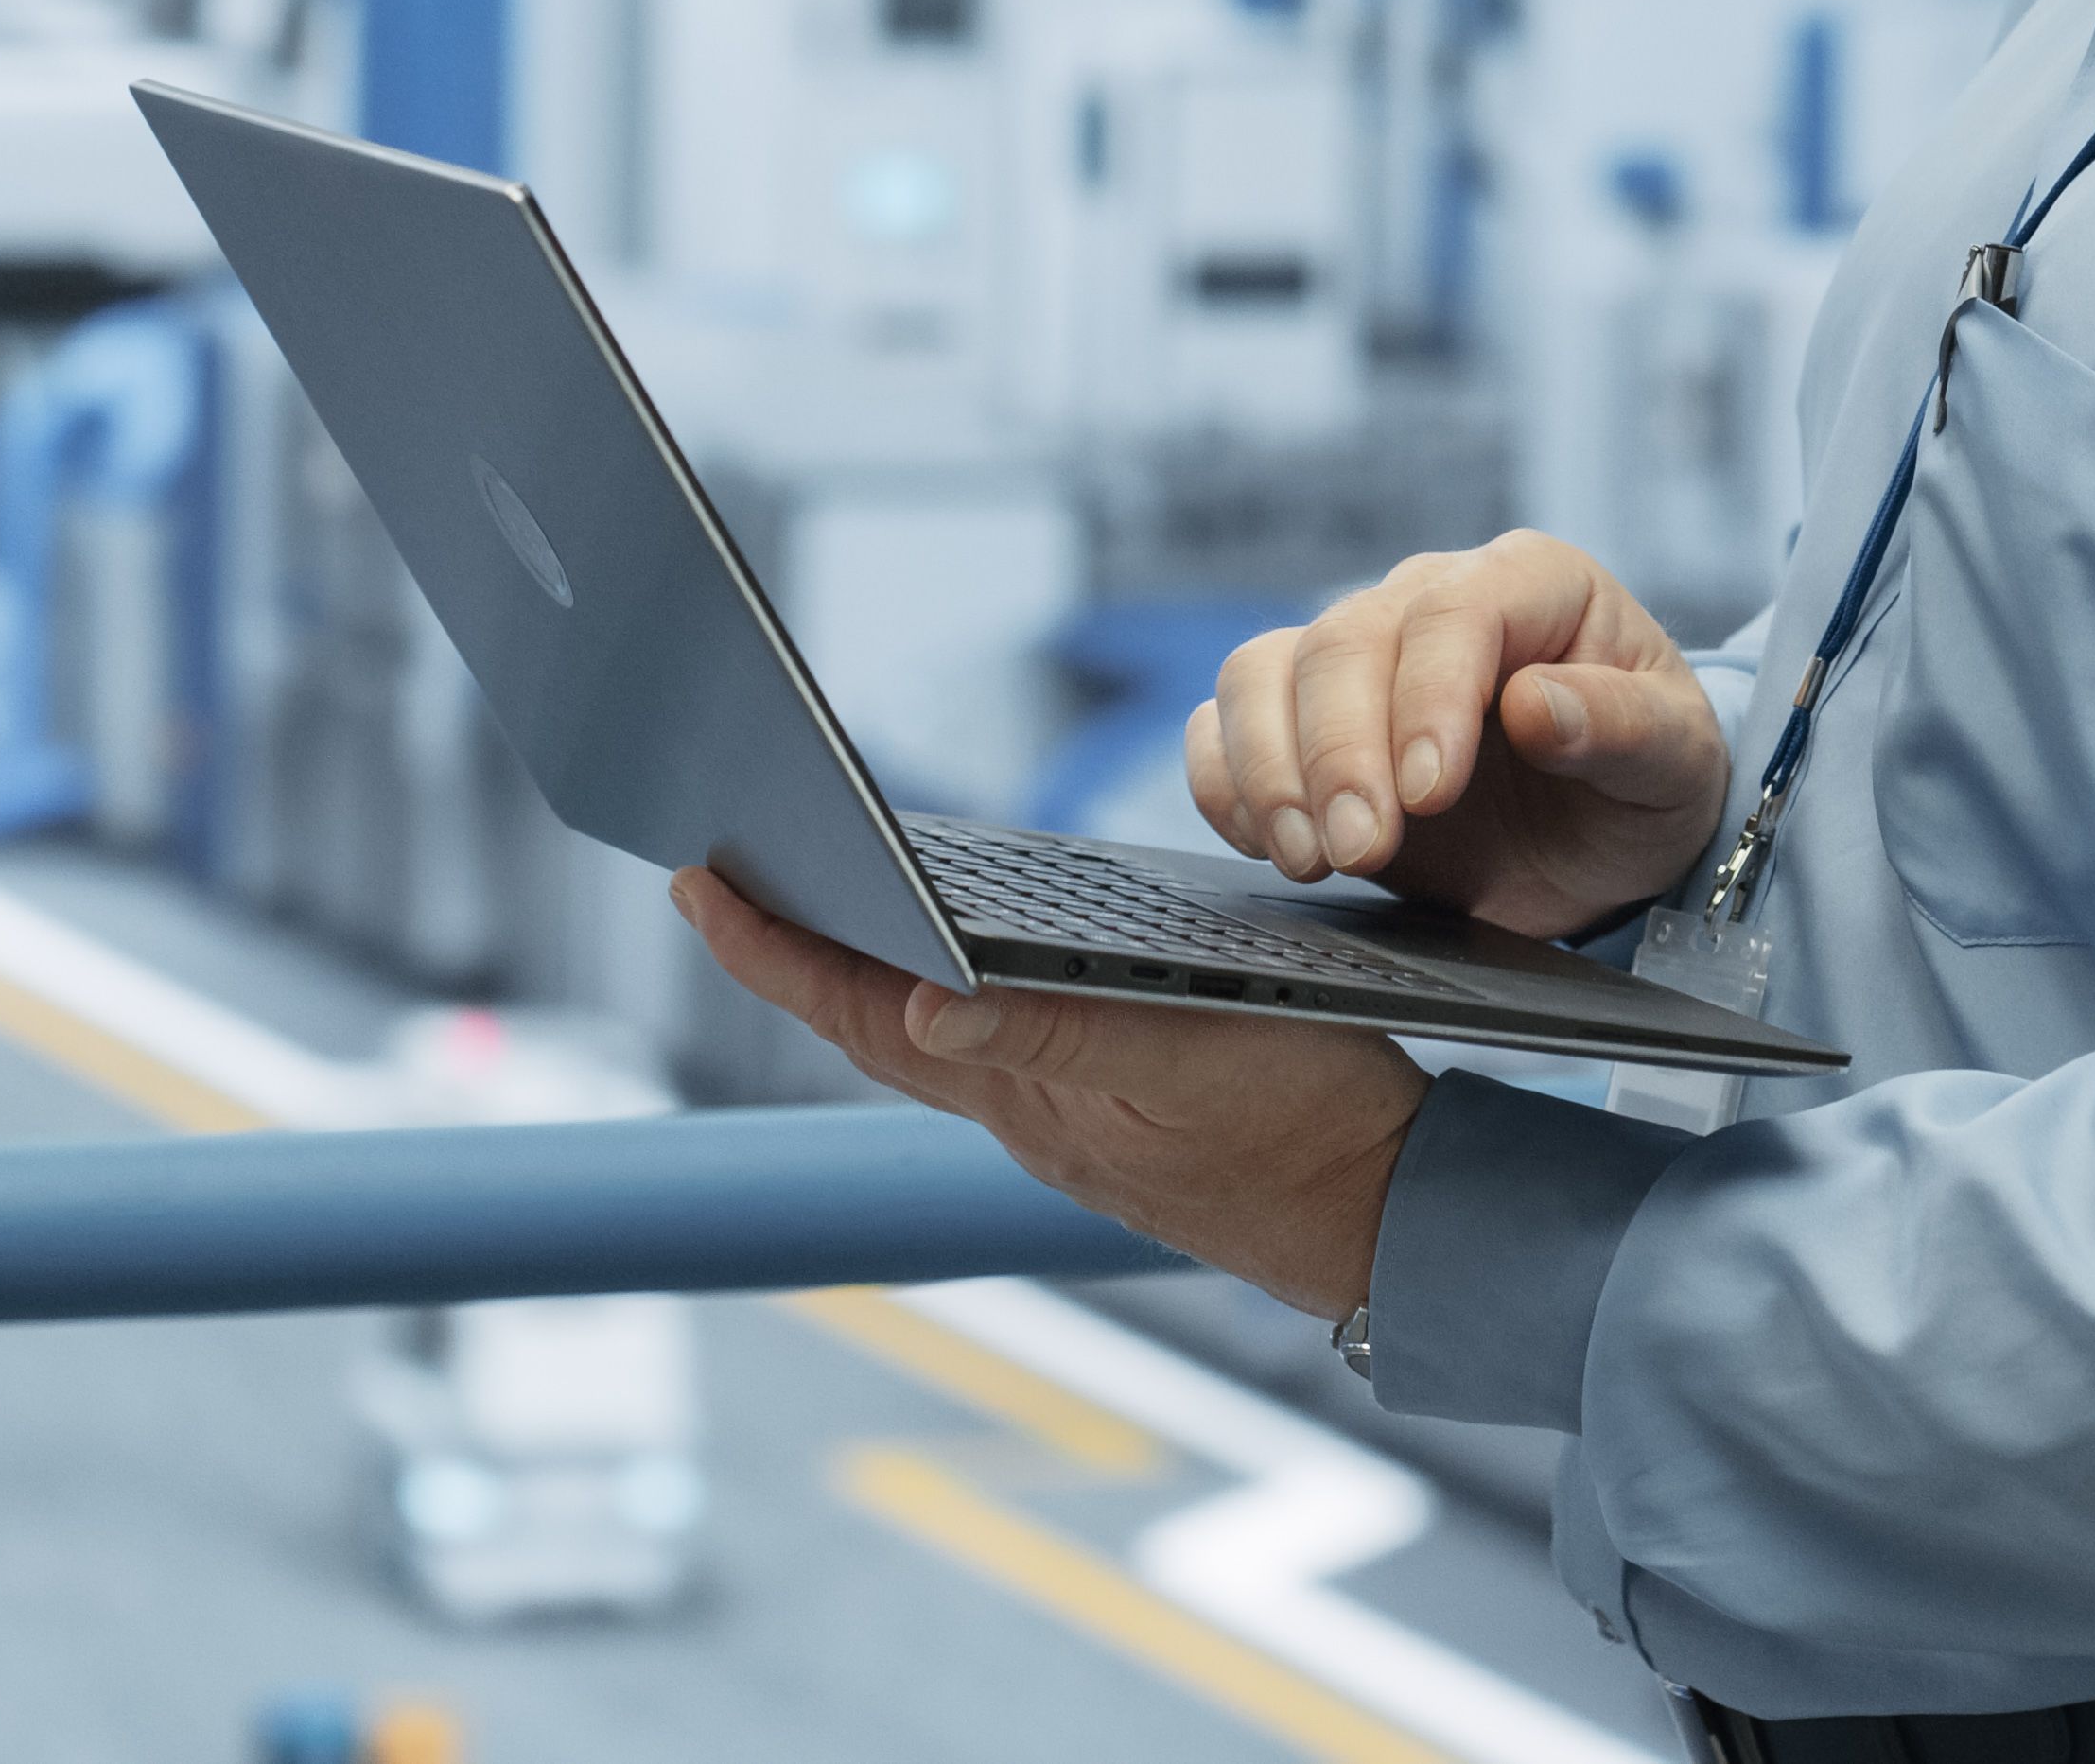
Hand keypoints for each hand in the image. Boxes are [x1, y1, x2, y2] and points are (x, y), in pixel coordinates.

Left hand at [674, 867, 1422, 1318]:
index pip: (863, 1017)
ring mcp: (1065, 1119)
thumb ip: (1056, 1037)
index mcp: (1029, 1096)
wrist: (1396, 1218)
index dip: (773, 953)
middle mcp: (1025, 1112)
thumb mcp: (1193, 1056)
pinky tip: (945, 962)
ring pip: (926, 1037)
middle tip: (715, 875)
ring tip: (798, 902)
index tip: (698, 885)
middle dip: (789, 952)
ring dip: (854, 972)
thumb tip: (915, 1010)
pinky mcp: (1110, 1115)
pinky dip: (941, 994)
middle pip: (872, 1025)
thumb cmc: (1310, 1129)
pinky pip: (994, 1046)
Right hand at [1189, 531, 1728, 945]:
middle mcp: (1430, 603)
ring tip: (1312, 859)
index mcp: (1532, 584)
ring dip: (1272, 770)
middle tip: (1362, 851)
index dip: (1429, 697)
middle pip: (1344, 642)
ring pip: (1264, 672)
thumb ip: (1623, 726)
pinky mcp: (1303, 724)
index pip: (1454, 613)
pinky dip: (1226, 782)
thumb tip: (1536, 706)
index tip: (1431, 793)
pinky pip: (1224, 723)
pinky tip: (1268, 843)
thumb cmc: (1646, 781)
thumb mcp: (1675, 762)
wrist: (1602, 838)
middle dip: (1341, 753)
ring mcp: (1358, 660)